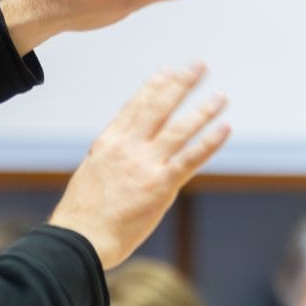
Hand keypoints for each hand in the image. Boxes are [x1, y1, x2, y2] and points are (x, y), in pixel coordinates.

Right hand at [48, 65, 229, 268]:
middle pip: (160, 108)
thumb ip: (111, 160)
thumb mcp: (91, 175)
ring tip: (221, 96)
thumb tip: (122, 156)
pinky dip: (210, 142)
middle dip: (181, 85)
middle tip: (199, 66)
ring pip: (180, 129)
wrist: (81, 238)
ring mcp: (146, 164)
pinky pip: (191, 158)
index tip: (168, 71)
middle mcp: (128, 147)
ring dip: (203, 110)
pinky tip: (224, 128)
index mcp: (109, 143)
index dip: (154, 87)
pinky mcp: (161, 185)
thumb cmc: (83, 215)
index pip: (136, 107)